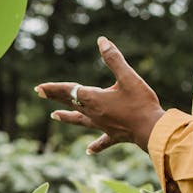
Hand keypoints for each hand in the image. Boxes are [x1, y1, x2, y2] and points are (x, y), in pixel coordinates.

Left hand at [35, 37, 165, 152]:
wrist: (152, 130)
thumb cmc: (140, 103)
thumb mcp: (128, 77)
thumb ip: (114, 59)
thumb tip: (102, 41)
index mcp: (94, 98)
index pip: (69, 90)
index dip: (54, 88)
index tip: (39, 88)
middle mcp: (94, 113)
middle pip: (70, 102)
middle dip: (54, 97)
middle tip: (39, 93)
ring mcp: (102, 125)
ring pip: (80, 120)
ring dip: (67, 117)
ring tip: (54, 116)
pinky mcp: (114, 135)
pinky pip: (101, 140)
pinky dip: (95, 145)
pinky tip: (88, 151)